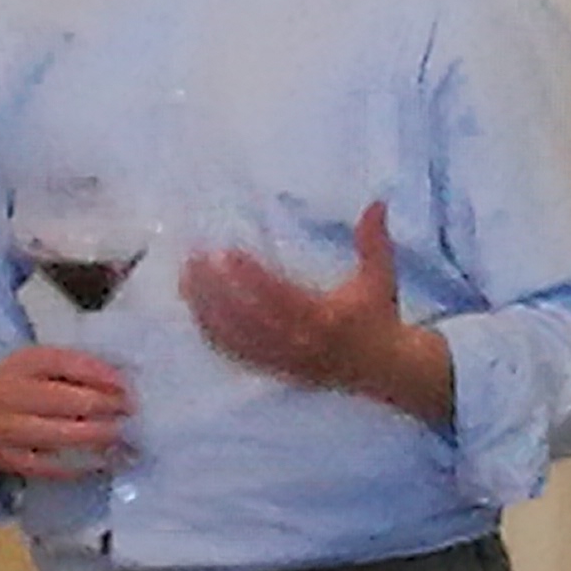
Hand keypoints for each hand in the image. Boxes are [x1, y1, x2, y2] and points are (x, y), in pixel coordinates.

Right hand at [0, 345, 131, 480]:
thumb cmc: (21, 387)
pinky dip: (81, 465)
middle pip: (66, 401)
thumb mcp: (42, 365)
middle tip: (131, 413)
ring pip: (59, 434)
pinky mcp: (5, 460)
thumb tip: (121, 381)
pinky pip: (49, 467)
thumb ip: (77, 368)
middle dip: (106, 407)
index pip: (67, 363)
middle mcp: (9, 394)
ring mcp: (4, 430)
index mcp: (22, 363)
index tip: (127, 387)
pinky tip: (104, 462)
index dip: (102, 376)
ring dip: (98, 437)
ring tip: (123, 437)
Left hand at [181, 200, 457, 425]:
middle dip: (214, 290)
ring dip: (206, 310)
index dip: (248, 276)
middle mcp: (298, 342)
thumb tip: (377, 202)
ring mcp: (283, 359)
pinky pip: (235, 354)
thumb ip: (373, 240)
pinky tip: (196, 310)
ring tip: (186, 279)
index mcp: (322, 318)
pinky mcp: (275, 369)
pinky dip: (212, 333)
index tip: (224, 252)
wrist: (384, 369)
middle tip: (192, 260)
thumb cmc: (379, 317)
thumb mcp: (380, 276)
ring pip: (234, 337)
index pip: (276, 297)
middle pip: (245, 318)